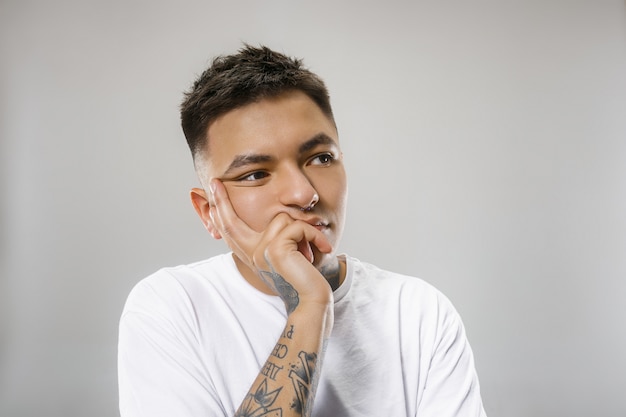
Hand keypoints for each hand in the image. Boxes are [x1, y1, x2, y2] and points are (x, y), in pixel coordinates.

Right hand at [208, 179, 333, 309]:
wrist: (314, 300)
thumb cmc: (306, 277)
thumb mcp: (289, 253)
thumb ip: (278, 236)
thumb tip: (278, 216)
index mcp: (252, 253)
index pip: (231, 229)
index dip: (220, 209)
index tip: (213, 188)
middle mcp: (252, 253)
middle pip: (230, 222)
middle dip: (220, 200)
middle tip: (215, 182)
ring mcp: (261, 252)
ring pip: (282, 218)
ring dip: (305, 230)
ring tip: (312, 248)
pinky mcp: (275, 250)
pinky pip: (297, 226)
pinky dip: (315, 235)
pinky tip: (323, 248)